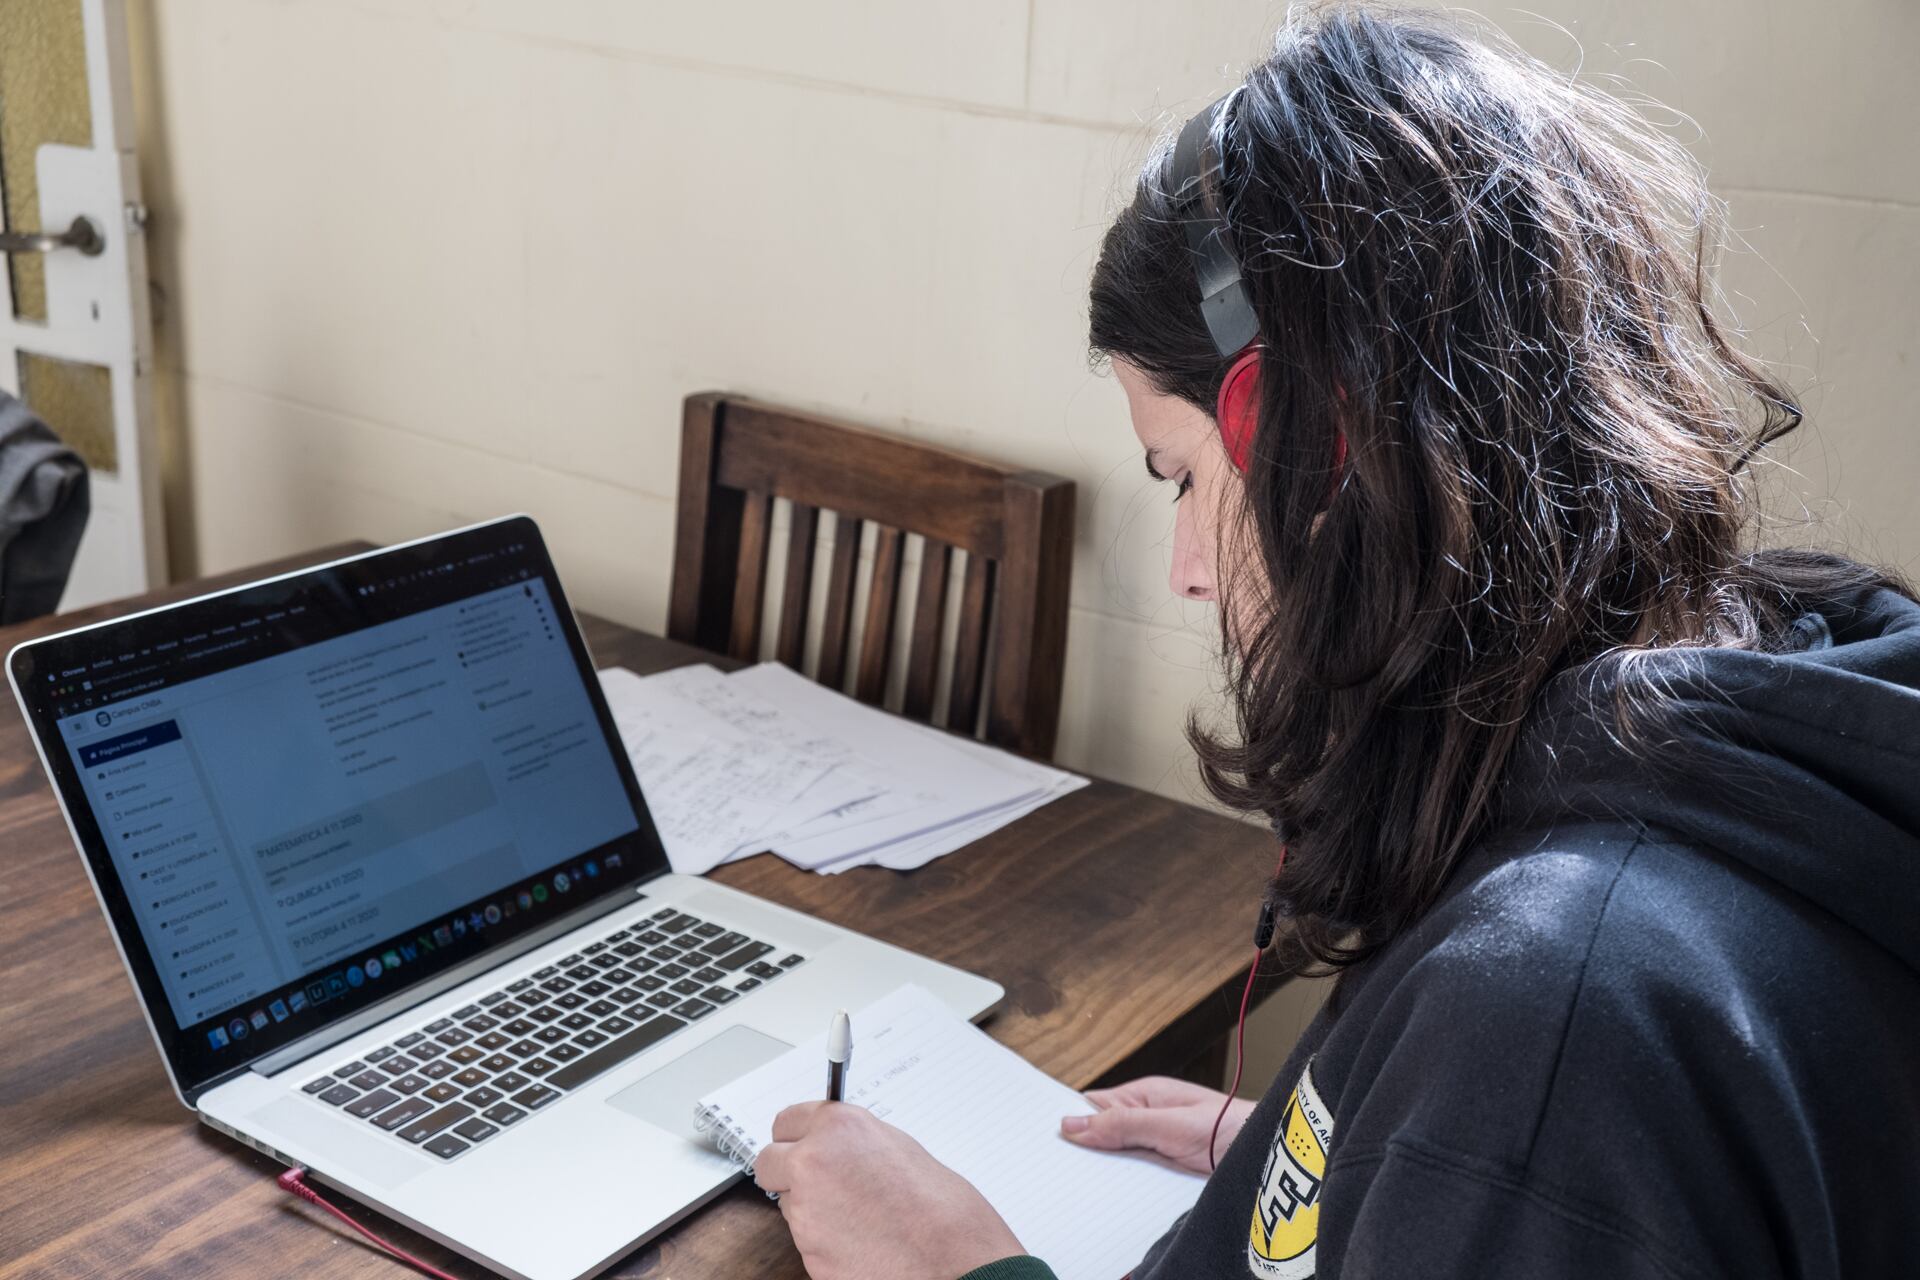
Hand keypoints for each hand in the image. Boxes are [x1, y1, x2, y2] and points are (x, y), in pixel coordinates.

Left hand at [755, 1101, 1024, 1279]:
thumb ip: (857, 1142)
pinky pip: (806, 1240)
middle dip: (788, 1172)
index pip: (787, 1121)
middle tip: (818, 1182)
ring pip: (788, 1203)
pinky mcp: (808, 1255)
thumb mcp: (900, 1150)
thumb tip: (838, 1146)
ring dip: (811, 1208)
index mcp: (839, 1128)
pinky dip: (825, 1241)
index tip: (802, 1142)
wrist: (956, 1264)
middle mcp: (813, 1164)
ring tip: (859, 1217)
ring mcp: (806, 1213)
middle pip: (769, 1162)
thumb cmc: (944, 1210)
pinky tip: (860, 1241)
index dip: (798, 1135)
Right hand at [1060, 1075, 1255, 1174]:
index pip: (1093, 1106)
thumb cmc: (1229, 1127)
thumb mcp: (1170, 1124)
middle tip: (1062, 1171)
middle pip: (1101, 1137)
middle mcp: (1146, 1119)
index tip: (1046, 1138)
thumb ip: (1123, 1123)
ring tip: (1086, 1188)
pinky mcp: (1164, 1173)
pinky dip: (1125, 1190)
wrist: (1268, 1157)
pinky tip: (1115, 1201)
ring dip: (1106, 1174)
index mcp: (1143, 1095)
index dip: (1069, 1120)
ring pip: (1116, 1162)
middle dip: (1085, 1153)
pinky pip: (1135, 1181)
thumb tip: (1072, 1123)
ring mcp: (1156, 1147)